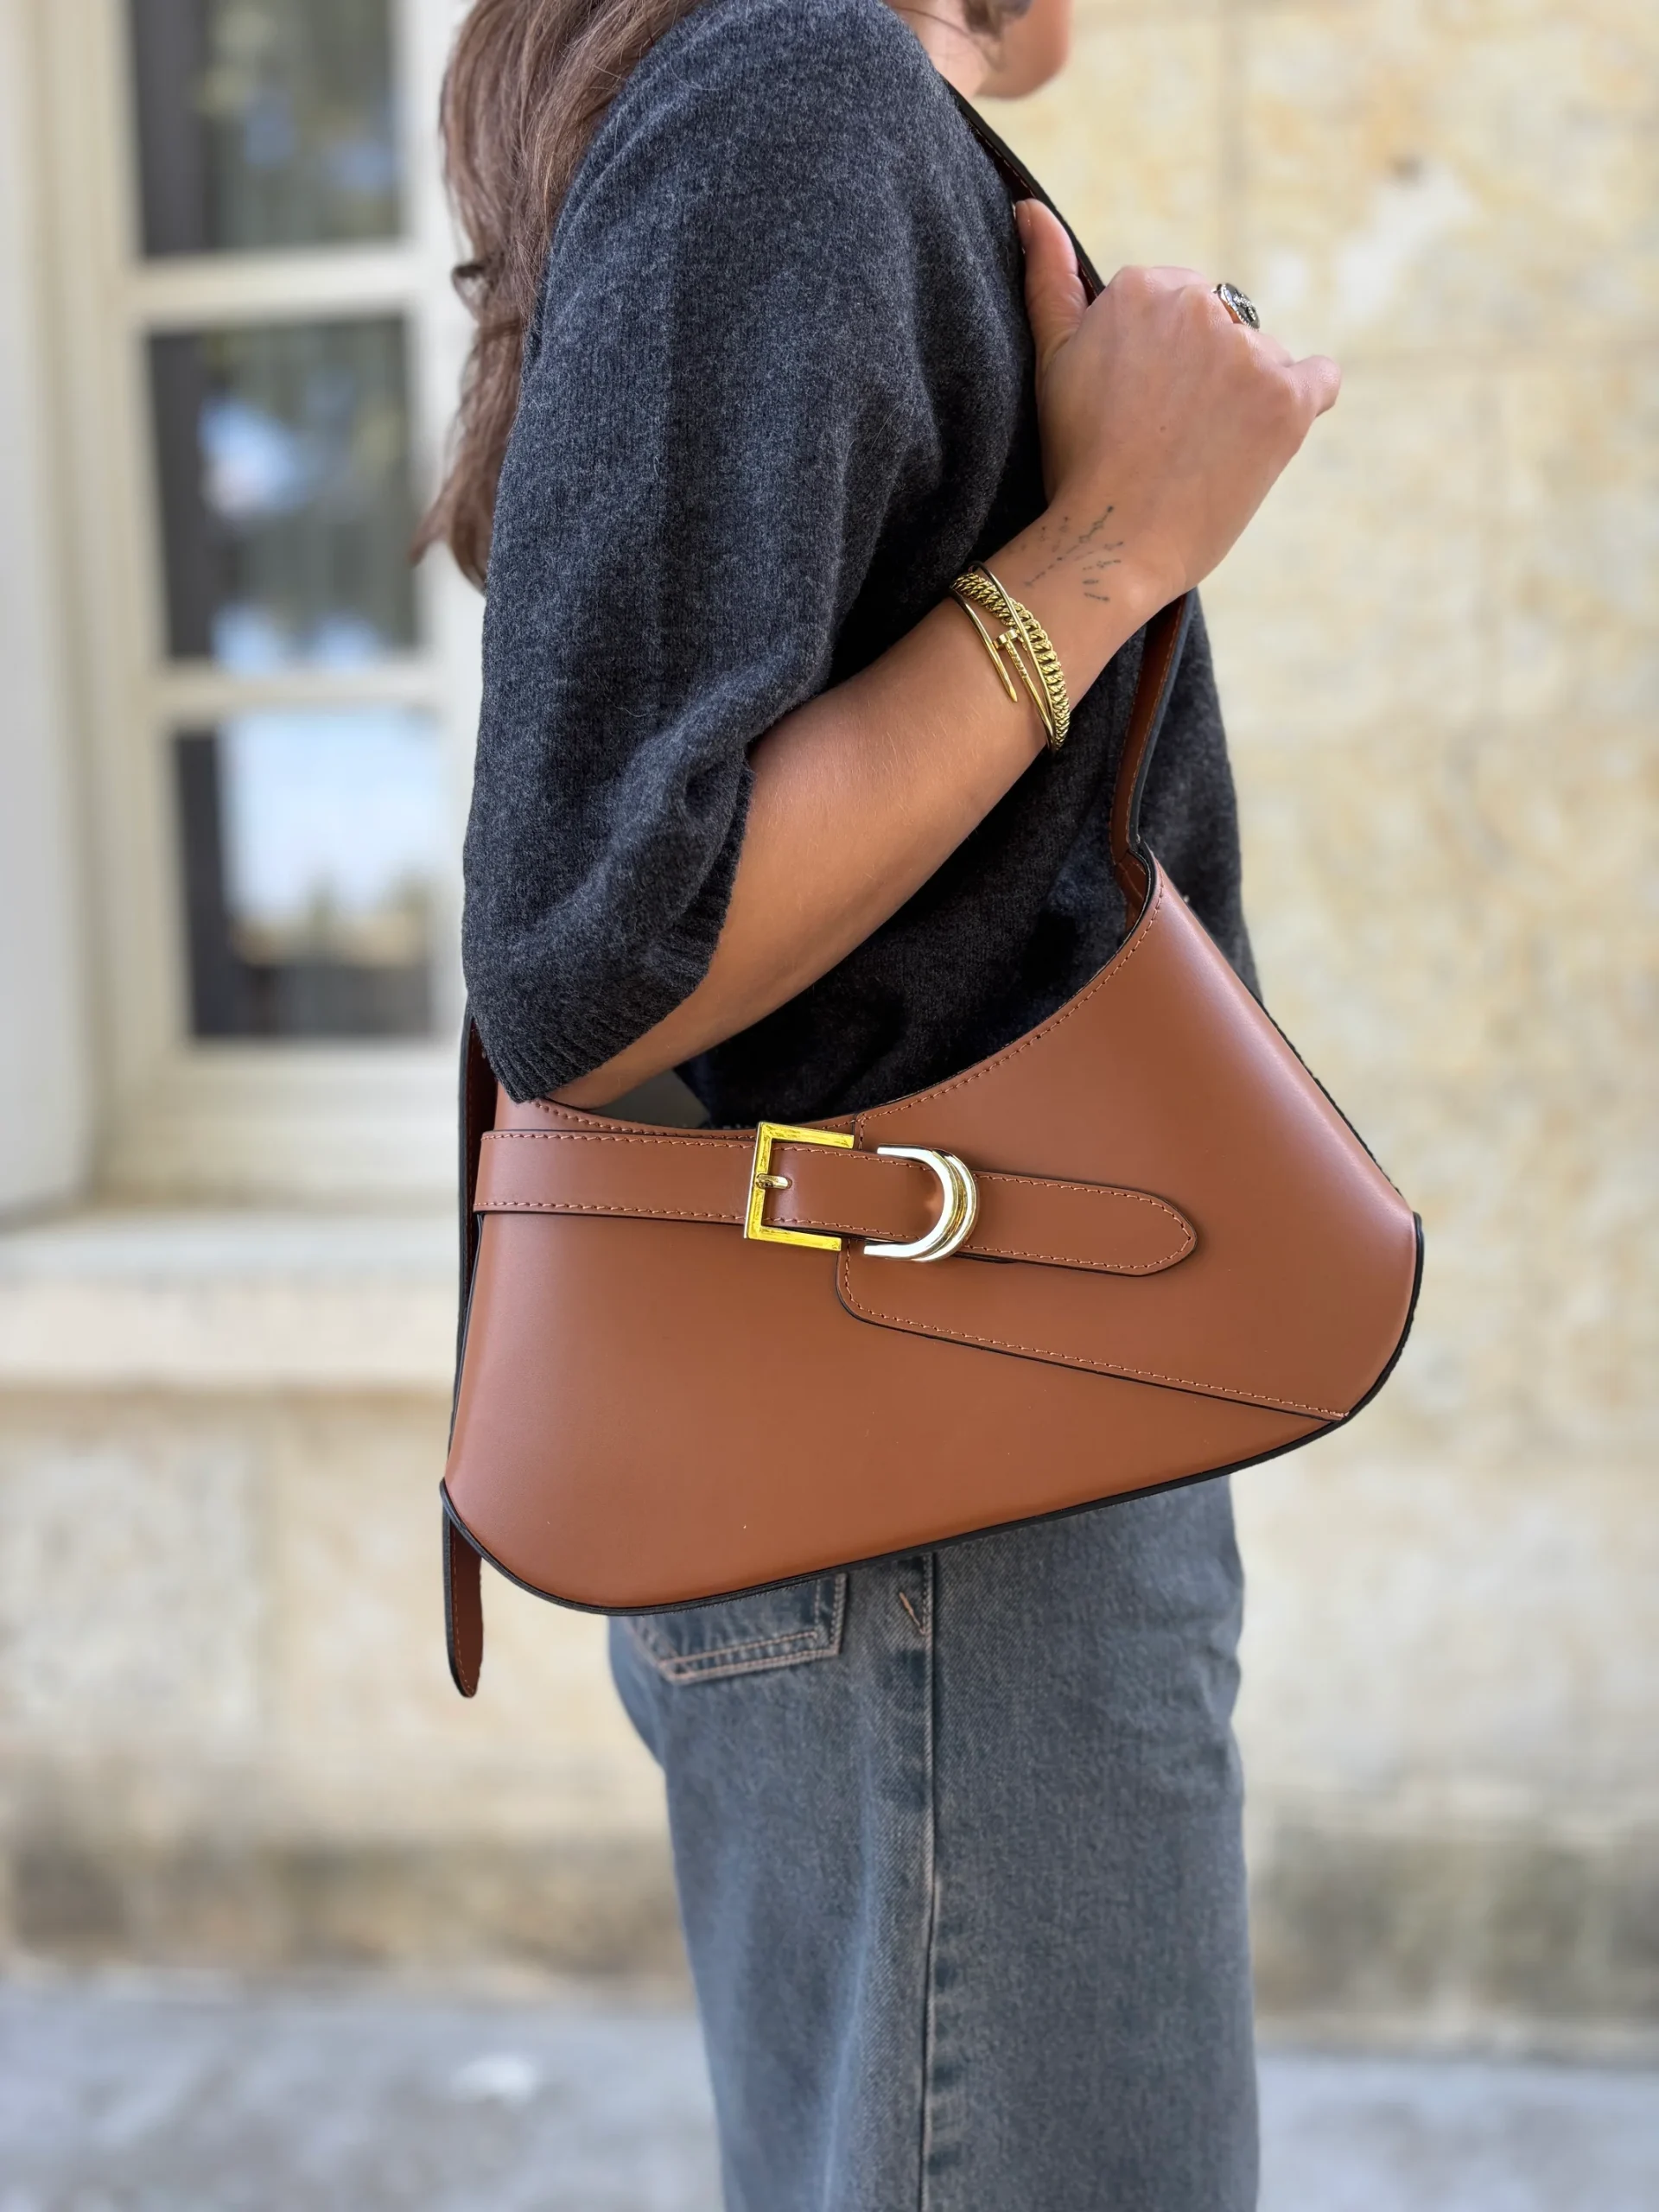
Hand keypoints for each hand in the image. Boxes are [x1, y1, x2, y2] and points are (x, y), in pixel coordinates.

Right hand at [1014, 201, 1340, 606]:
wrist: (1109, 545)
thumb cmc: (1074, 462)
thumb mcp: (1051, 361)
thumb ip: (1049, 278)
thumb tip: (1030, 209)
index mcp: (1144, 286)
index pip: (1181, 305)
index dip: (1162, 364)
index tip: (1139, 408)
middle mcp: (1201, 304)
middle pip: (1228, 326)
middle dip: (1207, 373)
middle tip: (1168, 437)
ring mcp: (1251, 351)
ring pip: (1267, 357)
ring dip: (1246, 397)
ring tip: (1201, 453)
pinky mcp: (1288, 398)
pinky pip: (1319, 381)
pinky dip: (1302, 404)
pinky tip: (1262, 440)